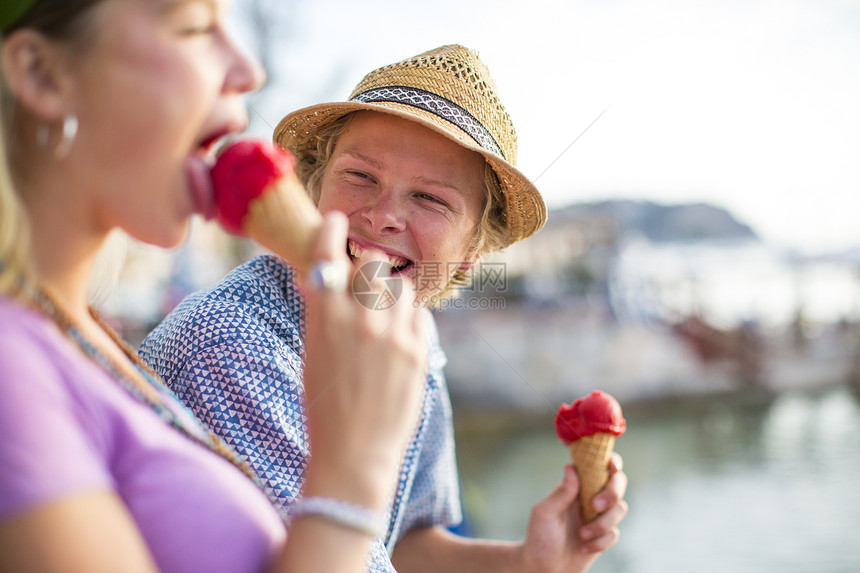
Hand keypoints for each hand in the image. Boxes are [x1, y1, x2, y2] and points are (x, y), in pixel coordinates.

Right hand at [299, 212, 427, 510]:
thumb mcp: (313, 353)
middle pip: (373, 265)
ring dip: (393, 295)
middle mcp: (361, 318)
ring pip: (403, 287)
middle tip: (366, 286)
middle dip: (369, 270)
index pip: (328, 254)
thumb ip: (324, 313)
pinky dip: (412, 320)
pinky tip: (400, 339)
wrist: (355, 454)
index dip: (332, 229)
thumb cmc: (325, 407)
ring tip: (384, 320)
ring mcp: (394, 334)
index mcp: (324, 317)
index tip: (337, 220)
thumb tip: (327, 279)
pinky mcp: (420, 351)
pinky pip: (421, 315)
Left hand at [519, 453, 627, 572]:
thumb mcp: (545, 513)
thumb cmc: (539, 538)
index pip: (597, 466)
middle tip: (595, 506)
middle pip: (617, 483)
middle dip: (612, 493)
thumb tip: (571, 467)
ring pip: (620, 509)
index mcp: (574, 487)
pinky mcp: (603, 536)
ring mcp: (597, 517)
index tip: (612, 465)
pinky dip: (600, 542)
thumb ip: (561, 492)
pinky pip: (614, 534)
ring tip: (582, 535)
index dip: (610, 461)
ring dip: (602, 524)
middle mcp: (588, 498)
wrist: (543, 568)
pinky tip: (583, 548)